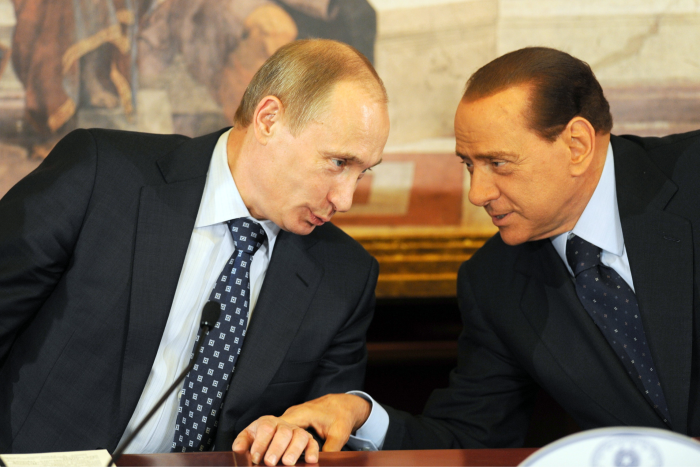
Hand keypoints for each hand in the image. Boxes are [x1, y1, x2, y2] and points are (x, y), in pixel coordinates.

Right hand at [232, 394, 370, 464]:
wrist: (344, 403)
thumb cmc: (341, 415)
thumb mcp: (339, 432)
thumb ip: (330, 448)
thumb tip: (321, 463)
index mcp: (302, 414)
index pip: (282, 428)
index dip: (274, 444)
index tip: (269, 460)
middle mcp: (291, 415)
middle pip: (272, 428)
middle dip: (266, 446)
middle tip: (265, 463)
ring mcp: (288, 418)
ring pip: (269, 429)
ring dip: (261, 444)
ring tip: (254, 460)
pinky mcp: (288, 423)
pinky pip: (270, 430)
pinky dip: (259, 439)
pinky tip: (248, 450)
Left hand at [232, 416, 317, 464]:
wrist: (273, 433)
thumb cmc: (259, 438)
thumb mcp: (248, 437)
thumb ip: (242, 443)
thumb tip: (238, 450)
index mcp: (268, 422)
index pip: (266, 428)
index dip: (261, 443)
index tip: (256, 458)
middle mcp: (284, 425)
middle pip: (284, 433)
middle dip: (277, 448)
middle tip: (270, 462)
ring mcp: (297, 432)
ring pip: (300, 436)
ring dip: (294, 450)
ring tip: (288, 463)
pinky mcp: (308, 440)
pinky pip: (313, 443)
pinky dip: (313, 451)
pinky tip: (310, 460)